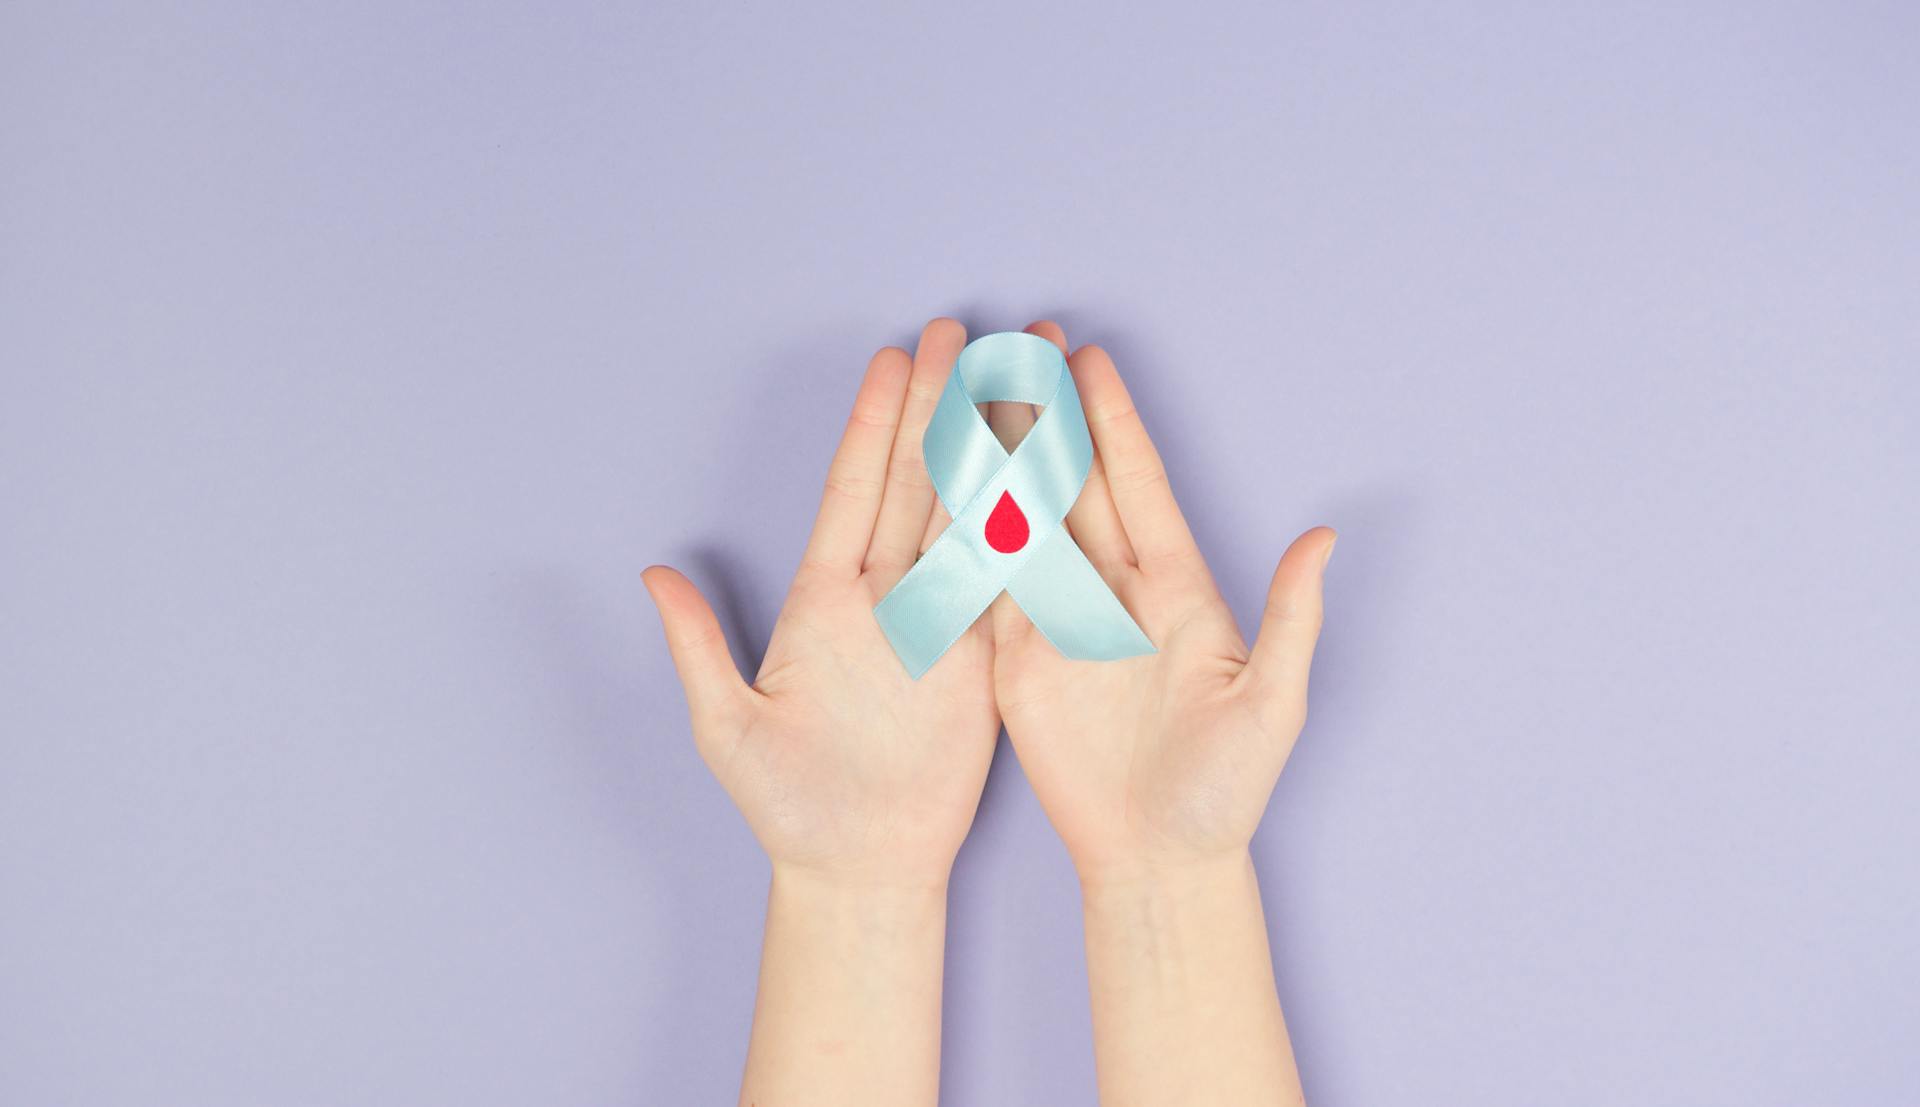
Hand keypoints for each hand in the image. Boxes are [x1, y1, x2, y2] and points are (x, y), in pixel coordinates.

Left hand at [643, 318, 998, 889]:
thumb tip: (654, 573)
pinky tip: (1043, 472)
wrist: (860, 867)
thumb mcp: (728, 726)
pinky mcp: (980, 657)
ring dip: (986, 447)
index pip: (854, 490)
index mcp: (823, 600)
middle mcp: (884, 598)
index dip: (874, 423)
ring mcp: (937, 622)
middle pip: (913, 482)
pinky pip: (1005, 580)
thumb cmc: (791, 808)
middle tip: (959, 334)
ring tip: (1009, 379)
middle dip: (936, 407)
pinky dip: (1025, 525)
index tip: (894, 360)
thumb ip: (696, 647)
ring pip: (964, 517)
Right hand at [987, 322, 1335, 885]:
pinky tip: (949, 482)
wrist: (1158, 859)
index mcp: (1178, 590)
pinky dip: (968, 532)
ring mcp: (1063, 623)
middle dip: (1051, 413)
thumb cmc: (1225, 791)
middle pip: (1076, 484)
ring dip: (1004, 455)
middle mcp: (1116, 593)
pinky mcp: (1019, 661)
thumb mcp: (1272, 703)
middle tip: (1024, 342)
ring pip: (1027, 520)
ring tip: (977, 390)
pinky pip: (990, 585)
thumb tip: (1324, 536)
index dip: (1113, 423)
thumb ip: (1292, 617)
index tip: (1090, 361)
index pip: (1138, 484)